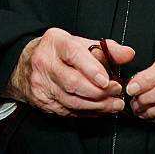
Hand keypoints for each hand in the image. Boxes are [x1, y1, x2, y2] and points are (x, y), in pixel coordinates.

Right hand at [3, 27, 134, 116]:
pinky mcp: (42, 102)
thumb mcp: (80, 42)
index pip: (74, 55)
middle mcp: (45, 62)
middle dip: (98, 91)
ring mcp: (41, 84)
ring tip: (114, 104)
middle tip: (117, 92)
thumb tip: (128, 54)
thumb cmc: (58, 51)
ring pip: (71, 100)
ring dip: (97, 105)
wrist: (26, 63)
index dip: (91, 69)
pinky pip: (68, 110)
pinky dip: (88, 112)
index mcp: (56, 42)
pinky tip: (101, 110)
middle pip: (73, 82)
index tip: (106, 79)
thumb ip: (106, 48)